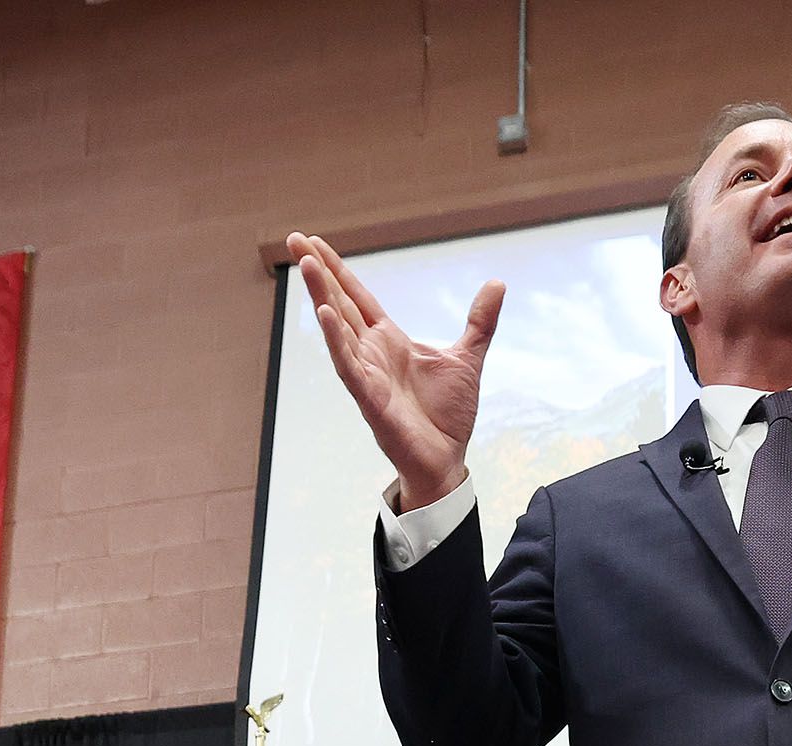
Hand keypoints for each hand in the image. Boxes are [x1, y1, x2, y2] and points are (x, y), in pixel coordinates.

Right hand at [285, 233, 502, 513]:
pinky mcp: (369, 399)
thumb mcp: (468, 358)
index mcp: (389, 340)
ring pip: (338, 328)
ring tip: (306, 266)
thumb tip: (497, 284)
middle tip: (295, 239)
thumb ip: (479, 321)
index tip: (315, 243)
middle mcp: (371, 353)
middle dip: (317, 272)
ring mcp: (366, 375)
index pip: (357, 296)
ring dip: (322, 297)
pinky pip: (348, 365)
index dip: (338, 270)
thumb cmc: (448, 415)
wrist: (447, 461)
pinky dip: (336, 340)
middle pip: (339, 303)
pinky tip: (325, 314)